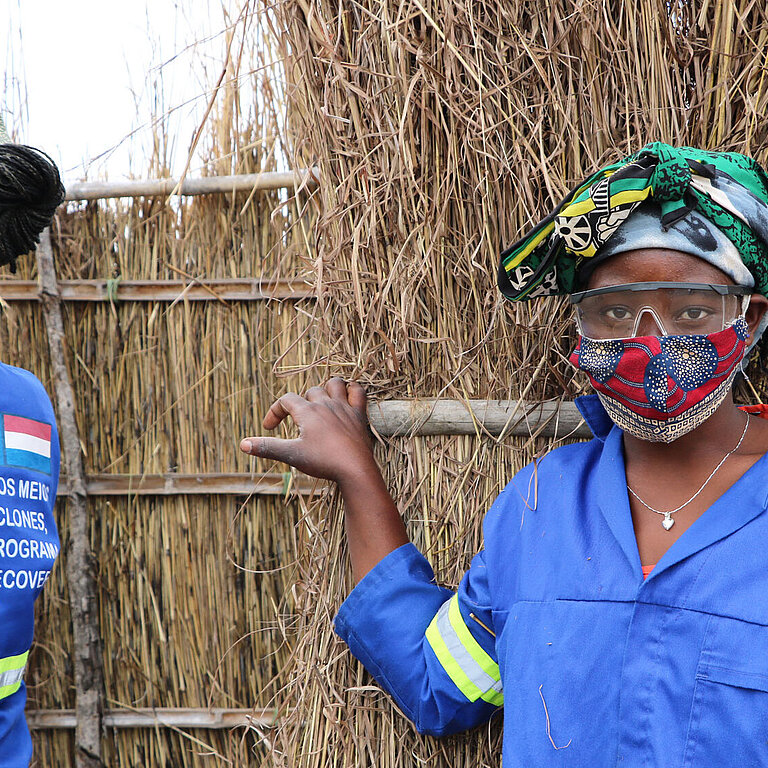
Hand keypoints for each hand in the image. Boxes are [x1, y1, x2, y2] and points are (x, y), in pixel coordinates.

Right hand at [240, 378, 375, 483]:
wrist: (354, 469)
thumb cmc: (322, 462)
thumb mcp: (292, 454)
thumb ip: (267, 448)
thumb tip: (242, 444)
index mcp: (308, 412)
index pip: (286, 400)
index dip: (274, 411)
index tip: (270, 428)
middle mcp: (325, 404)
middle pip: (309, 392)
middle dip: (301, 404)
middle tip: (300, 425)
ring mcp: (344, 407)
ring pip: (334, 384)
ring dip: (326, 389)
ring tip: (321, 404)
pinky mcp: (359, 415)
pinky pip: (358, 392)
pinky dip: (352, 391)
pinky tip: (346, 399)